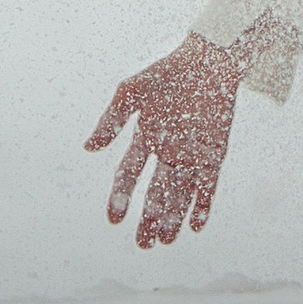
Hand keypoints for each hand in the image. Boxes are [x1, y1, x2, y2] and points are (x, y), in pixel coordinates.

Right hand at [85, 29, 246, 246]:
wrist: (208, 58)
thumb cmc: (166, 71)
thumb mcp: (131, 92)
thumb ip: (112, 120)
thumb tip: (88, 147)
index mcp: (145, 138)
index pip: (128, 175)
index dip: (120, 197)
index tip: (113, 219)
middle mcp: (167, 152)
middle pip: (155, 193)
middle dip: (149, 219)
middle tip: (144, 245)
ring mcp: (191, 154)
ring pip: (180, 194)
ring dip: (174, 217)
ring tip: (166, 241)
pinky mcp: (214, 153)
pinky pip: (208, 184)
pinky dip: (203, 204)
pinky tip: (196, 224)